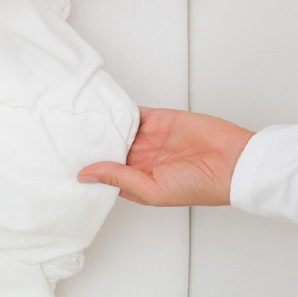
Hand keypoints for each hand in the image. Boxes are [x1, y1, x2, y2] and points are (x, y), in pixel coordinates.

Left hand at [79, 107, 254, 206]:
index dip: (86, 168)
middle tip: (61, 138)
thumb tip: (85, 175)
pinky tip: (100, 106)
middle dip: (89, 144)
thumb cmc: (201, 185)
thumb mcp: (154, 190)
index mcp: (138, 181)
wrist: (235, 161)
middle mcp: (141, 160)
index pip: (104, 174)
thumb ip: (118, 178)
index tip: (63, 162)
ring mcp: (149, 138)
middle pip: (107, 149)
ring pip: (116, 129)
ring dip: (101, 125)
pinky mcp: (159, 119)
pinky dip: (117, 109)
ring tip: (74, 121)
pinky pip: (133, 112)